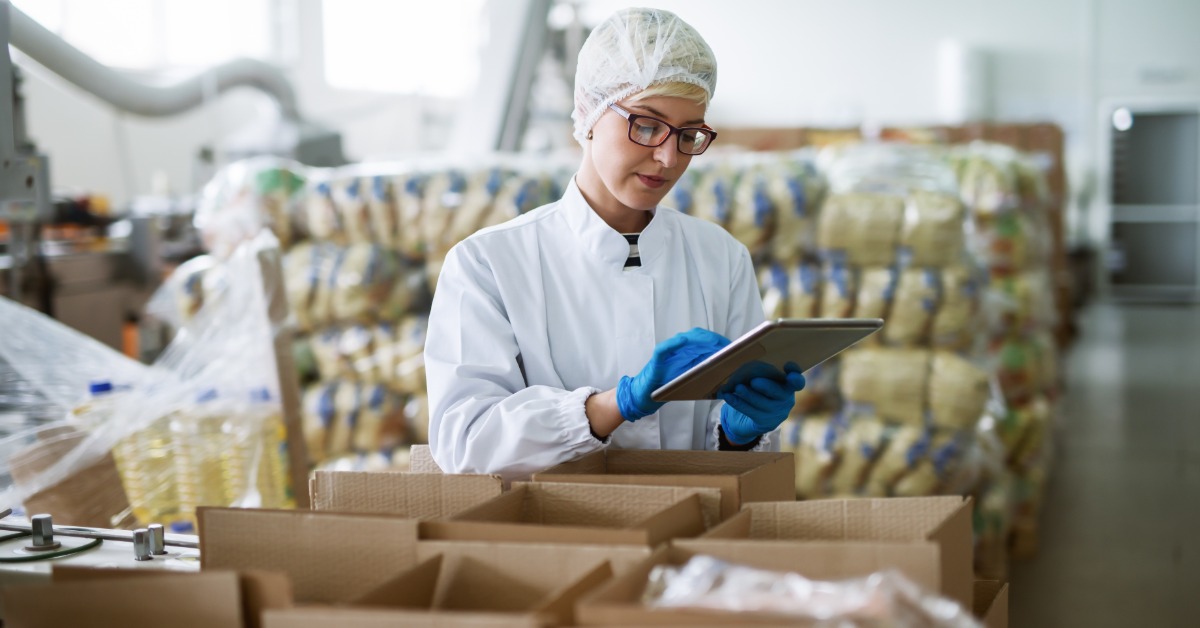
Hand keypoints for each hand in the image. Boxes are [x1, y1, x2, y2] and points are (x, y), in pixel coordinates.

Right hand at [616, 328, 730, 420]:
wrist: (648, 394)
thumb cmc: (671, 386)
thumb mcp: (693, 379)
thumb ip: (707, 372)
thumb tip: (730, 370)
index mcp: (690, 351)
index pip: (706, 340)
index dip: (720, 341)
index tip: (735, 346)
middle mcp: (680, 347)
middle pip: (698, 336)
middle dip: (713, 340)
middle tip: (727, 345)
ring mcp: (669, 350)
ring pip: (684, 338)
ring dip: (699, 339)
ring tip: (712, 342)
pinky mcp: (658, 356)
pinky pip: (666, 347)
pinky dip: (674, 343)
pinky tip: (684, 341)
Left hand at [719, 363, 805, 444]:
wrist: (750, 419)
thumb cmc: (757, 392)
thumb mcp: (762, 381)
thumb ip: (759, 373)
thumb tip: (742, 366)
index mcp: (788, 386)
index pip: (798, 381)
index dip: (795, 373)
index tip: (787, 365)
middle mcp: (786, 400)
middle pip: (780, 392)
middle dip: (767, 386)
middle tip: (754, 381)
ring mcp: (777, 413)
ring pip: (763, 403)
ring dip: (749, 395)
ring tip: (737, 388)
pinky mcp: (765, 423)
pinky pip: (750, 412)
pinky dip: (738, 403)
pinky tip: (728, 396)